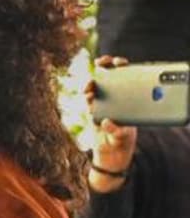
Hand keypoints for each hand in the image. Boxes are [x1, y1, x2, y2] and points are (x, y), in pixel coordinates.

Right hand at [87, 56, 137, 192]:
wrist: (110, 156)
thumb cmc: (122, 143)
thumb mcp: (122, 136)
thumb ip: (115, 130)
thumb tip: (106, 122)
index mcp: (129, 99)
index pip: (127, 77)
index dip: (121, 67)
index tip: (116, 62)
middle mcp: (116, 99)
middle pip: (110, 78)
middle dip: (104, 68)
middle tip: (100, 62)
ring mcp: (104, 106)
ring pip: (97, 88)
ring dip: (91, 85)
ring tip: (88, 89)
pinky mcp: (94, 114)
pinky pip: (89, 102)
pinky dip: (87, 99)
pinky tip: (88, 99)